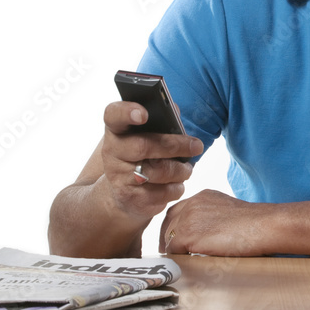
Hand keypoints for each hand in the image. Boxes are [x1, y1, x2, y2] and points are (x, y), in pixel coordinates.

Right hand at [100, 100, 203, 221]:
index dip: (127, 112)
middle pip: (144, 146)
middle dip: (176, 146)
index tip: (144, 114)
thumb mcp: (145, 135)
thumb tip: (174, 109)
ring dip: (180, 170)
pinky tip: (175, 184)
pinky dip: (176, 188)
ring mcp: (119, 178)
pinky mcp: (131, 200)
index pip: (113, 115)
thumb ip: (159, 120)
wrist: (123, 192)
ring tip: (187, 169)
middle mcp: (112, 153)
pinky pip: (163, 193)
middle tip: (197, 146)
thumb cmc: (141, 155)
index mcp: (116, 131)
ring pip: (158, 172)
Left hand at [159, 189, 275, 255]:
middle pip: (168, 222)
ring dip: (173, 249)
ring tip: (181, 260)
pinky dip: (177, 258)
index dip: (175, 226)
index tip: (177, 240)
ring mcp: (188, 217)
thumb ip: (212, 218)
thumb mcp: (229, 213)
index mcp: (204, 195)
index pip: (178, 210)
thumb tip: (204, 237)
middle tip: (174, 253)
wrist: (264, 225)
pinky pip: (172, 250)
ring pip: (168, 236)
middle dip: (168, 238)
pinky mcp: (188, 234)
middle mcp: (193, 203)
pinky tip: (187, 263)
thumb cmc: (256, 224)